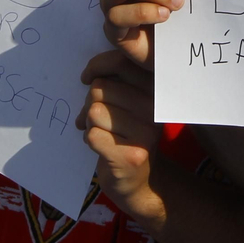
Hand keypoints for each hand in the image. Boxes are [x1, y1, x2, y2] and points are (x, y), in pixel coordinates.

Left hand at [76, 52, 159, 212]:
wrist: (141, 180)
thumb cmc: (127, 133)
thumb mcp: (129, 101)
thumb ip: (117, 80)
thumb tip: (89, 74)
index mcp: (156, 88)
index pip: (120, 62)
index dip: (96, 66)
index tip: (87, 77)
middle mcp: (154, 108)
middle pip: (100, 87)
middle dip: (90, 102)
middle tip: (97, 117)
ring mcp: (145, 133)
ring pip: (94, 111)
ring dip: (90, 122)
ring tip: (102, 132)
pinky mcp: (130, 156)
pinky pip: (92, 135)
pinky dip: (89, 140)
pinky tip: (102, 147)